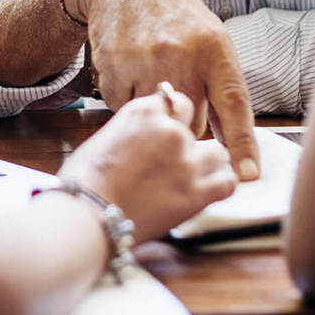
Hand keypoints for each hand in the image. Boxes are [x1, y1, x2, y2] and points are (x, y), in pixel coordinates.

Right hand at [60, 87, 236, 239]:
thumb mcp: (107, 137)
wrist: (88, 213)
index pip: (173, 101)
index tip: (167, 130)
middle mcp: (170, 130)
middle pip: (196, 124)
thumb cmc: (86, 179)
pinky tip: (209, 189)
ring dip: (208, 162)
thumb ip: (134, 130)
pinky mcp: (197, 193)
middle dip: (187, 141)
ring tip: (195, 175)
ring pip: (218, 152)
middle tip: (175, 158)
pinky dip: (222, 185)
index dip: (172, 118)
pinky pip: (228, 182)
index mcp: (144, 111)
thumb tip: (143, 138)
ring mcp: (186, 160)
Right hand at [68, 0, 259, 178]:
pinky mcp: (113, 66)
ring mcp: (143, 60)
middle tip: (183, 107)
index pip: (234, 104)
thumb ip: (222, 89)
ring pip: (156, 121)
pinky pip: (124, 108)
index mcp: (213, 48)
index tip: (247, 175)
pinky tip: (132, 73)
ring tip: (154, 81)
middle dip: (190, 127)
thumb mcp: (211, 41)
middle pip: (192, 123)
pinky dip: (129, 100)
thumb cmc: (177, 16)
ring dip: (156, 115)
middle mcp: (180, 54)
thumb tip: (235, 150)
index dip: (243, 144)